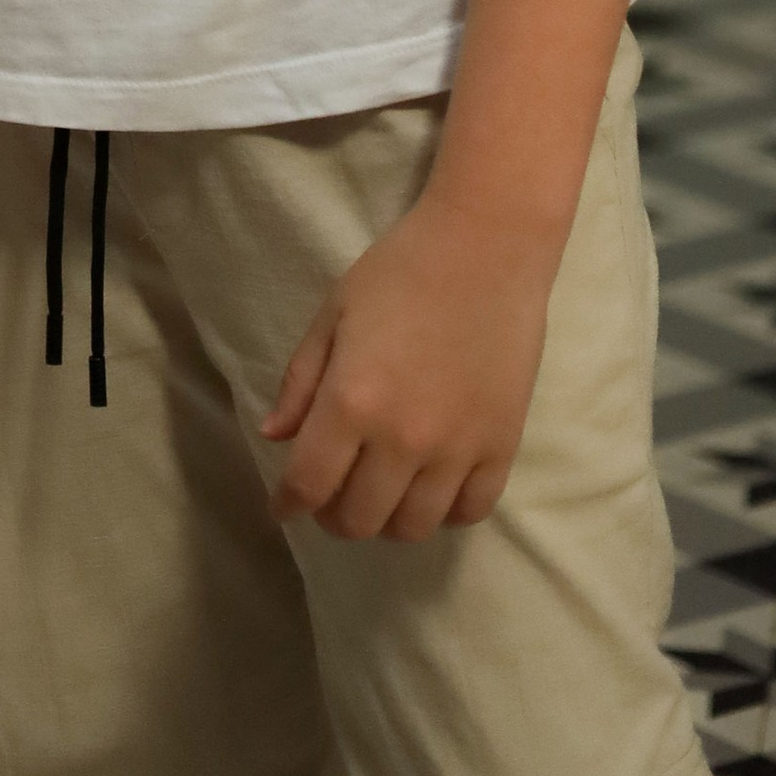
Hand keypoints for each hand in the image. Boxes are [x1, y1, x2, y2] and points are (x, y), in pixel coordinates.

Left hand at [258, 195, 552, 541]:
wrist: (486, 248)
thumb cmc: (400, 270)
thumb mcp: (333, 313)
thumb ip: (301, 381)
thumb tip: (274, 436)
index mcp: (352, 401)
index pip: (310, 484)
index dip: (289, 504)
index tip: (284, 506)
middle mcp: (403, 439)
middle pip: (359, 519)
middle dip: (333, 516)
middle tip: (330, 493)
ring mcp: (457, 451)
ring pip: (412, 528)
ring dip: (386, 520)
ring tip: (378, 492)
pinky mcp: (502, 449)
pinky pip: (468, 513)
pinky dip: (442, 513)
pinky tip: (429, 488)